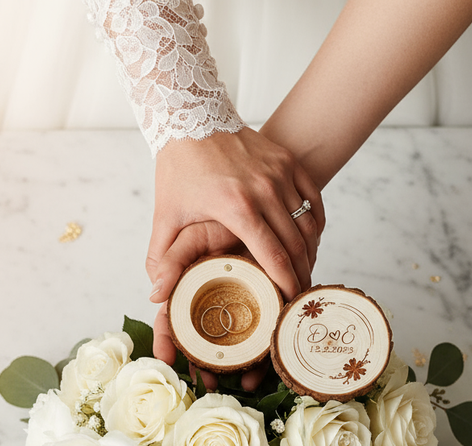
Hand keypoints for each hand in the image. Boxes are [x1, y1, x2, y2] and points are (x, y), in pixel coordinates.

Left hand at [146, 127, 324, 305]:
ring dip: (311, 253)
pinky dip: (316, 225)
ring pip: (308, 224)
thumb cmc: (179, 170)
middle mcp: (264, 189)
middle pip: (296, 245)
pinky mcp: (287, 161)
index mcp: (236, 207)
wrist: (191, 117)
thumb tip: (155, 295)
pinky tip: (310, 244)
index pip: (273, 256)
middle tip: (300, 298)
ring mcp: (279, 173)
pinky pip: (313, 200)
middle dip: (302, 276)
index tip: (289, 304)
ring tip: (306, 274)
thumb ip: (161, 258)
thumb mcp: (165, 216)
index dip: (286, 284)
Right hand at [151, 220, 270, 391]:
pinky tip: (266, 370)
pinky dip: (267, 355)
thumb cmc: (221, 217)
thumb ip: (171, 260)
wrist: (264, 207)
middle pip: (206, 344)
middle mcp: (215, 304)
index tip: (165, 360)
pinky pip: (267, 336)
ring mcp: (244, 307)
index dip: (167, 342)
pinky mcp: (271, 306)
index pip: (174, 323)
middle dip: (205, 368)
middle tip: (207, 385)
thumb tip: (154, 296)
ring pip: (237, 346)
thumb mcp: (191, 236)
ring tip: (245, 383)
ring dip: (239, 369)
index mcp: (191, 291)